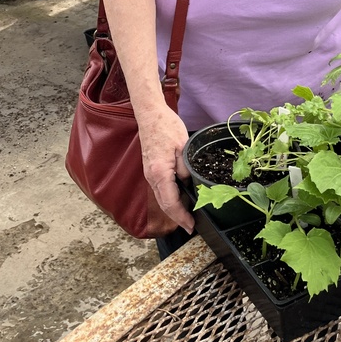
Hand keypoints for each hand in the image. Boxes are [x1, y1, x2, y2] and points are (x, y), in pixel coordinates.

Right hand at [138, 104, 194, 233]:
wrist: (150, 115)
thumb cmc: (167, 127)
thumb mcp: (183, 148)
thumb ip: (185, 169)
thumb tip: (188, 184)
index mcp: (160, 173)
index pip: (170, 203)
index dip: (181, 217)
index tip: (191, 226)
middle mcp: (152, 177)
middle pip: (164, 204)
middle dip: (177, 218)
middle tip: (191, 227)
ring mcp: (149, 174)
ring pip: (161, 198)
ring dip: (173, 210)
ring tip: (187, 217)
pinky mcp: (150, 169)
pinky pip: (160, 190)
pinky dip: (169, 199)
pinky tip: (179, 200)